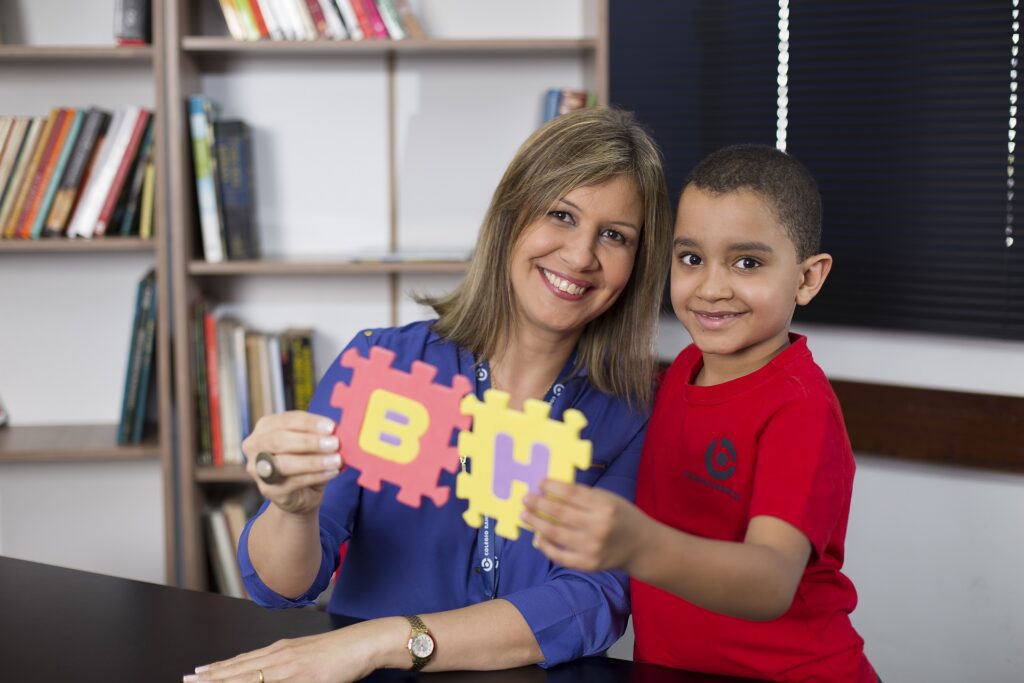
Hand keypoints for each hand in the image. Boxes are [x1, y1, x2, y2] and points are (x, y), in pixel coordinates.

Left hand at [184, 618, 399, 682]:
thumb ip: (289, 668)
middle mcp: (280, 656)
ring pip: (249, 677)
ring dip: (224, 681)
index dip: (218, 670)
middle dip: (211, 677)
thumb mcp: (308, 658)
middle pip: (239, 670)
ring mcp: (289, 667)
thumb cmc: (341, 652)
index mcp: (281, 651)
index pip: (242, 663)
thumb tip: (273, 675)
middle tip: (187, 679)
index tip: (199, 673)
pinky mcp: (302, 677)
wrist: (364, 643)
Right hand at [243, 411, 342, 515]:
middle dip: (310, 441)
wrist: (300, 494)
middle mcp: (255, 446)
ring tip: (336, 460)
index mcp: (265, 427)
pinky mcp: (268, 490)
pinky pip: (294, 481)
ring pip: (286, 463)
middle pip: (280, 440)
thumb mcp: (309, 443)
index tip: (331, 427)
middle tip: (334, 443)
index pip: (286, 420)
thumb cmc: (304, 461)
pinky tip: (332, 472)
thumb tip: (337, 431)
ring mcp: (258, 469)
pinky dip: (317, 476)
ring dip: (315, 461)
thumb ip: (318, 435)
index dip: (309, 423)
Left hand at [521, 479, 650, 573]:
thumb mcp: (608, 499)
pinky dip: (545, 546)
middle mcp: (598, 527)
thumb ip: (583, 496)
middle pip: (559, 513)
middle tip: (526, 498)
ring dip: (536, 522)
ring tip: (525, 514)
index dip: (552, 487)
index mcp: (604, 507)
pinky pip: (560, 556)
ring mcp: (592, 548)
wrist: (641, 547)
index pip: (571, 494)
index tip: (539, 482)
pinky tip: (537, 537)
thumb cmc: (622, 517)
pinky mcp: (588, 564)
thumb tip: (551, 490)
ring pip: (555, 534)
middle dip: (538, 503)